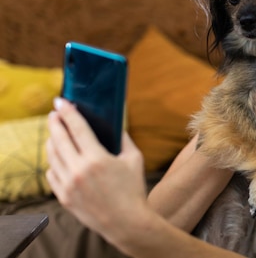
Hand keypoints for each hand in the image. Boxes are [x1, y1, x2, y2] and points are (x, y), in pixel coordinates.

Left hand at [45, 97, 148, 242]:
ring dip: (52, 141)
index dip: (68, 112)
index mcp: (96, 158)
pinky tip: (59, 157)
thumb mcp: (134, 159)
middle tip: (54, 113)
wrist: (126, 222)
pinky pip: (52, 173)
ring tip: (56, 133)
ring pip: (52, 156)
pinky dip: (54, 162)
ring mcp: (68, 185)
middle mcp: (78, 170)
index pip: (76, 128)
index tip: (61, 101)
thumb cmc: (133, 189)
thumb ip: (123, 138)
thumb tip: (116, 122)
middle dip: (55, 122)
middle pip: (59, 139)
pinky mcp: (63, 197)